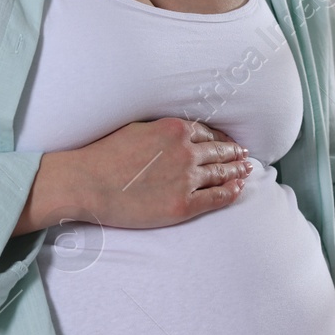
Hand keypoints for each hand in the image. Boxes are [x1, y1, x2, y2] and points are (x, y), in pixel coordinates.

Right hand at [76, 116, 250, 230]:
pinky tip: (237, 189)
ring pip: (222, 174)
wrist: (88, 183)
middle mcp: (186, 152)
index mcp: (174, 130)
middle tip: (245, 155)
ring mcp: (186, 179)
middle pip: (219, 152)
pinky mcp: (183, 205)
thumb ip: (162, 130)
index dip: (222, 138)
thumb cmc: (105, 155)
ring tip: (246, 171)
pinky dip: (230, 192)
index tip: (230, 142)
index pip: (208, 133)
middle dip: (234, 153)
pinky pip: (216, 198)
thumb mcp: (138, 128)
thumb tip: (178, 133)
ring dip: (237, 171)